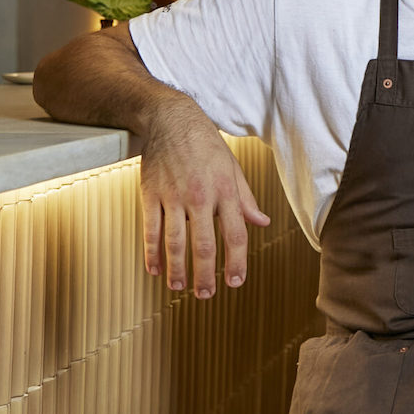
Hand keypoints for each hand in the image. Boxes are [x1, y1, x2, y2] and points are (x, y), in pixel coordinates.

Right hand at [140, 103, 269, 298]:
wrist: (172, 119)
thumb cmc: (207, 144)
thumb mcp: (233, 169)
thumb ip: (246, 199)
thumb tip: (262, 222)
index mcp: (225, 192)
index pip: (235, 235)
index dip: (236, 261)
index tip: (235, 282)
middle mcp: (200, 197)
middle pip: (203, 245)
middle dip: (205, 275)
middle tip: (206, 295)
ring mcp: (173, 197)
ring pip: (175, 242)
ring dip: (177, 269)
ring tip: (179, 288)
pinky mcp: (150, 194)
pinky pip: (151, 229)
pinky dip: (152, 252)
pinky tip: (155, 269)